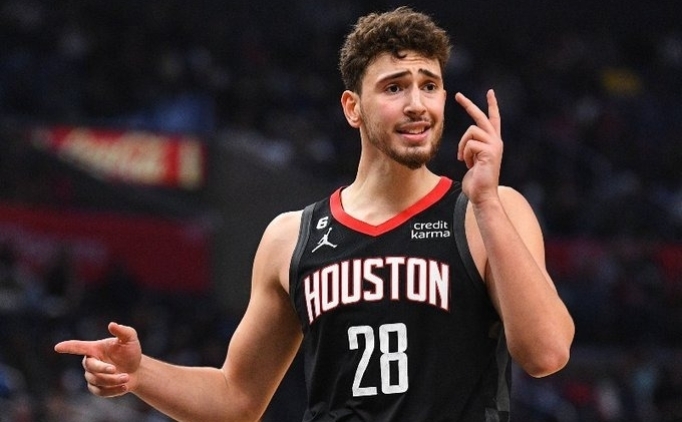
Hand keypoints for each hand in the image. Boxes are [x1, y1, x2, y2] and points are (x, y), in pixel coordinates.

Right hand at [54, 322, 141, 396]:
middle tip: (116, 370)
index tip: (57, 347)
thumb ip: (122, 331)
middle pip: (90, 367)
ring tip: (127, 377)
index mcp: (95, 348)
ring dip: (113, 380)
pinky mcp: (96, 388)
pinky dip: (113, 390)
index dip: (68, 347)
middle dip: (103, 369)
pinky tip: (125, 386)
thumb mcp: (130, 339)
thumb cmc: (131, 352)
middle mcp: (90, 362)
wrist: (137, 370)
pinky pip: (100, 392)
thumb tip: (111, 324)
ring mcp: (92, 376)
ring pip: (97, 381)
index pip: (78, 347)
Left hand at [455, 89, 502, 204]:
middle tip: (457, 95)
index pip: (493, 119)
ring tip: (464, 160)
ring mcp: (494, 145)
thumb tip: (468, 142)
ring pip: (471, 131)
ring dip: (462, 146)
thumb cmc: (476, 181)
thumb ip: (473, 148)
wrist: (482, 195)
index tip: (490, 92)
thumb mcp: (474, 160)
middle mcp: (496, 141)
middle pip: (481, 117)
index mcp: (493, 142)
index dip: (492, 105)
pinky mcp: (489, 151)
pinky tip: (469, 164)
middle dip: (468, 105)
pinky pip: (470, 144)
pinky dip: (465, 154)